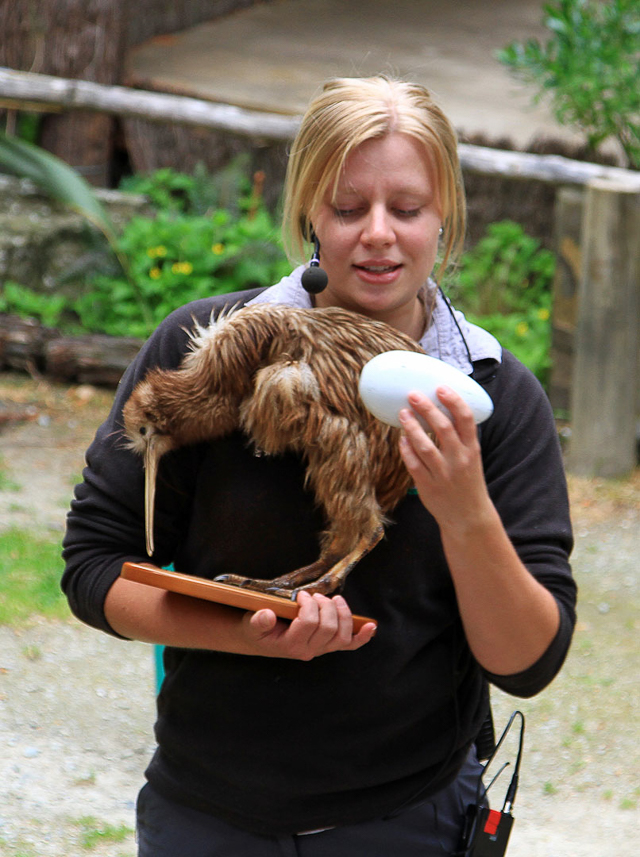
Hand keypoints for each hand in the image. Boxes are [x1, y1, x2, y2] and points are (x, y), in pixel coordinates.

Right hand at [243, 591, 375, 659]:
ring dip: (342, 613)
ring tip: (332, 600)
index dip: (309, 605)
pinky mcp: (327, 645)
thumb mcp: (250, 624)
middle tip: (315, 595)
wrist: (259, 640)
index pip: (309, 623)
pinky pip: (349, 644)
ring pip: (342, 635)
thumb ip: (258, 621)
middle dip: (325, 606)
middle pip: (328, 628)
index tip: (301, 595)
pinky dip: (362, 637)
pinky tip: (371, 627)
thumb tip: (267, 615)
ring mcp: (320, 649)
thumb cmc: (256, 629)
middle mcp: (308, 651)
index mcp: (291, 645)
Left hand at [398, 386, 490, 528]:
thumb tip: (442, 410)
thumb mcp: (472, 458)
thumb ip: (460, 438)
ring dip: (412, 427)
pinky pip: (414, 464)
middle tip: (413, 395)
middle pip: (443, 428)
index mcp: (473, 450)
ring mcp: (443, 473)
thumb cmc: (467, 482)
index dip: (454, 401)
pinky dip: (406, 450)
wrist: (468, 517)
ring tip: (403, 413)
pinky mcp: (428, 486)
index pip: (466, 420)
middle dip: (427, 409)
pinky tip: (401, 439)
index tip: (441, 388)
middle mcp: (459, 460)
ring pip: (424, 446)